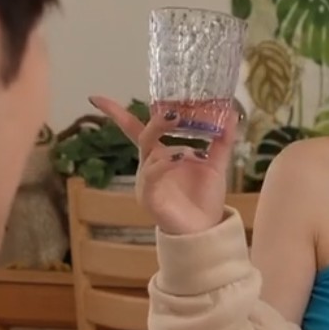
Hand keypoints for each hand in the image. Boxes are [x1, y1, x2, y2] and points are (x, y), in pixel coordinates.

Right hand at [89, 96, 237, 234]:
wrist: (206, 231)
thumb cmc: (205, 199)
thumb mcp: (216, 164)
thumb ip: (222, 140)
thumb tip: (232, 112)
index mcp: (160, 155)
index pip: (135, 130)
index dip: (116, 113)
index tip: (96, 98)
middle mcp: (149, 165)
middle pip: (143, 135)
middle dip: (157, 120)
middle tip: (175, 111)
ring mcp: (147, 181)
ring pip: (148, 153)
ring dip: (169, 143)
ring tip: (191, 143)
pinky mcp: (149, 197)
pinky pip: (152, 175)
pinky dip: (165, 163)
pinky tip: (181, 157)